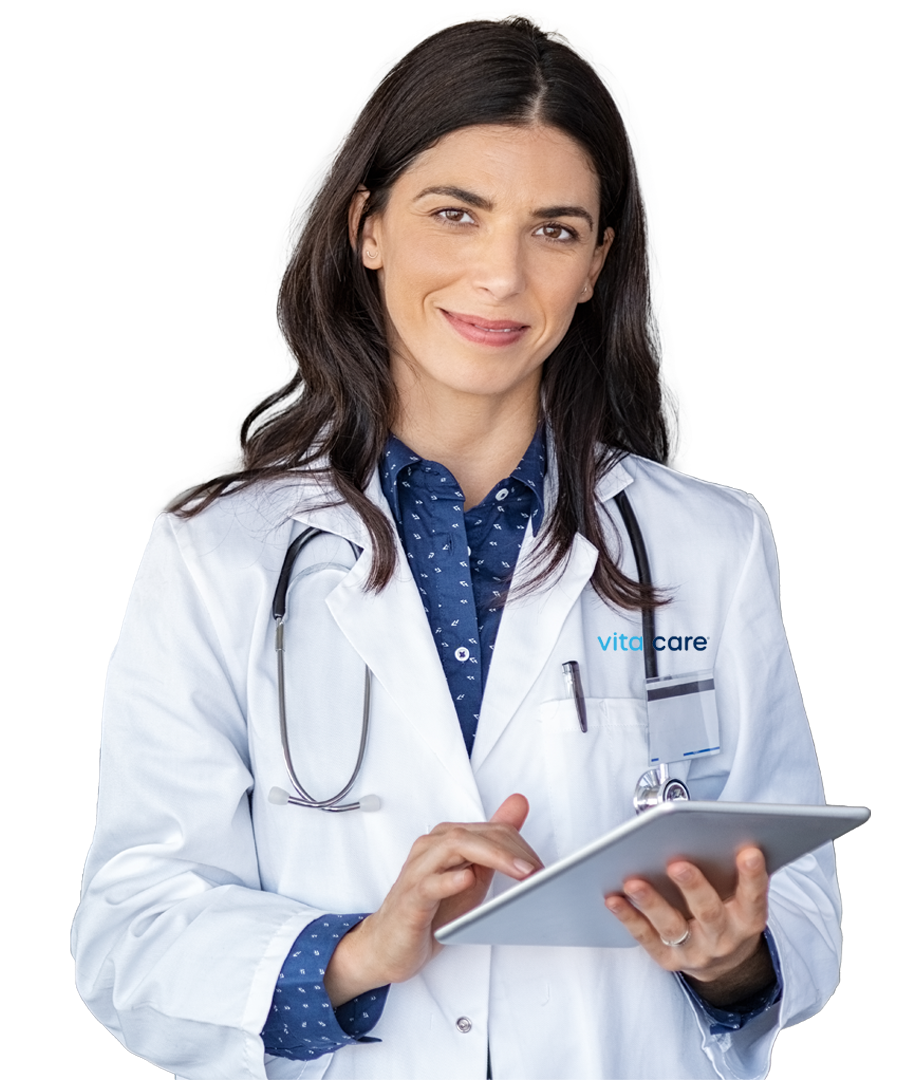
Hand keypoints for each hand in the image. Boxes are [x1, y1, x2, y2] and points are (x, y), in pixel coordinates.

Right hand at [326, 794, 542, 1003]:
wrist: (389, 945)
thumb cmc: (431, 909)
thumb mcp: (472, 874)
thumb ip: (494, 842)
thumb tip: (519, 804)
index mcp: (448, 839)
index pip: (490, 830)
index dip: (520, 846)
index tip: (542, 867)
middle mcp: (431, 847)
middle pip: (475, 835)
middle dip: (511, 850)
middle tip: (537, 870)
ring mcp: (419, 871)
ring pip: (454, 847)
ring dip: (492, 856)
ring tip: (519, 872)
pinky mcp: (411, 899)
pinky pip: (429, 883)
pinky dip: (450, 880)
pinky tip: (468, 879)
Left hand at [604, 846, 769, 984]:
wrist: (725, 964)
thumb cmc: (729, 913)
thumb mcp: (742, 898)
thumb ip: (733, 872)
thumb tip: (719, 834)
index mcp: (748, 919)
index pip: (754, 897)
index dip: (753, 876)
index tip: (749, 852)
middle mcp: (723, 938)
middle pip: (708, 912)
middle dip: (693, 887)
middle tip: (677, 864)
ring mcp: (696, 952)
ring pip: (672, 926)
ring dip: (651, 903)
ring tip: (634, 882)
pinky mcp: (669, 959)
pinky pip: (647, 938)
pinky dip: (629, 918)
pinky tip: (614, 899)